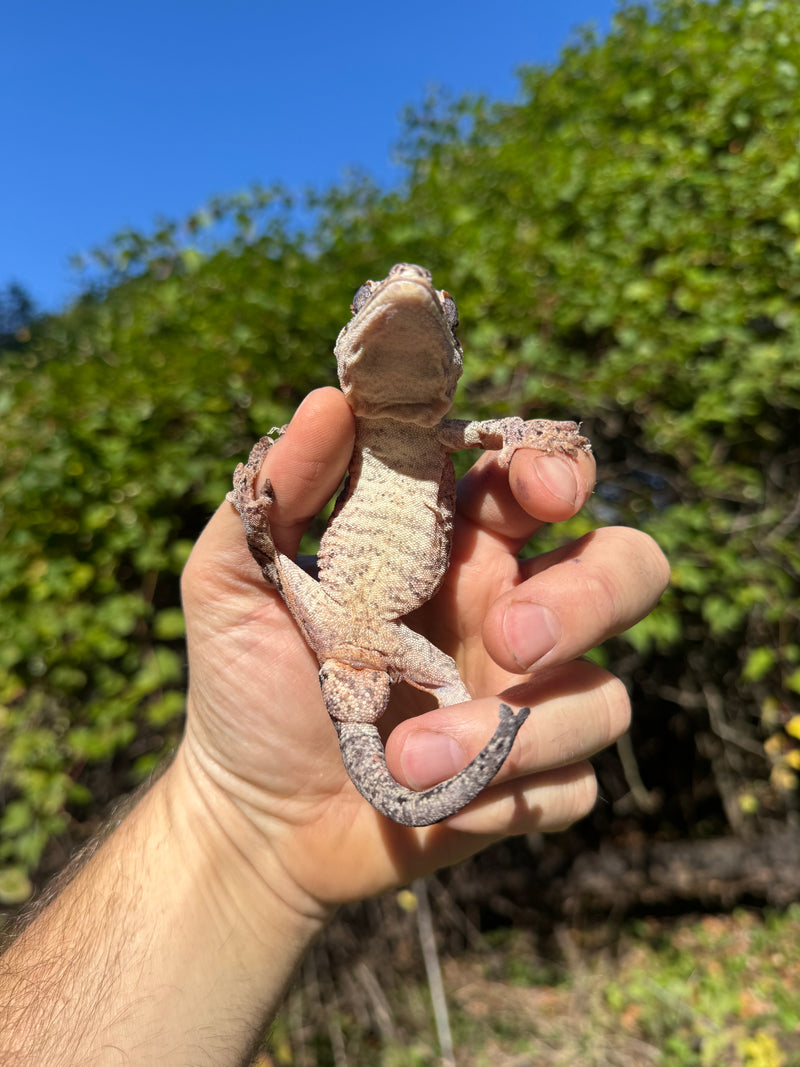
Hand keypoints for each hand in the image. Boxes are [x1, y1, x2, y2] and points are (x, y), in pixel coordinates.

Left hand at [178, 387, 668, 910]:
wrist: (249, 817)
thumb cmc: (245, 684)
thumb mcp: (232, 579)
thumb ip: (277, 490)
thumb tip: (331, 400)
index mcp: (452, 548)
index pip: (541, 480)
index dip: (561, 468)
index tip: (540, 489)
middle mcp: (505, 612)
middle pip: (628, 569)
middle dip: (593, 597)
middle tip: (508, 638)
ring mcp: (524, 702)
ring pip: (607, 696)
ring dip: (518, 730)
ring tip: (408, 755)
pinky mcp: (526, 785)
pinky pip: (574, 787)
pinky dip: (509, 797)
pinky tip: (432, 804)